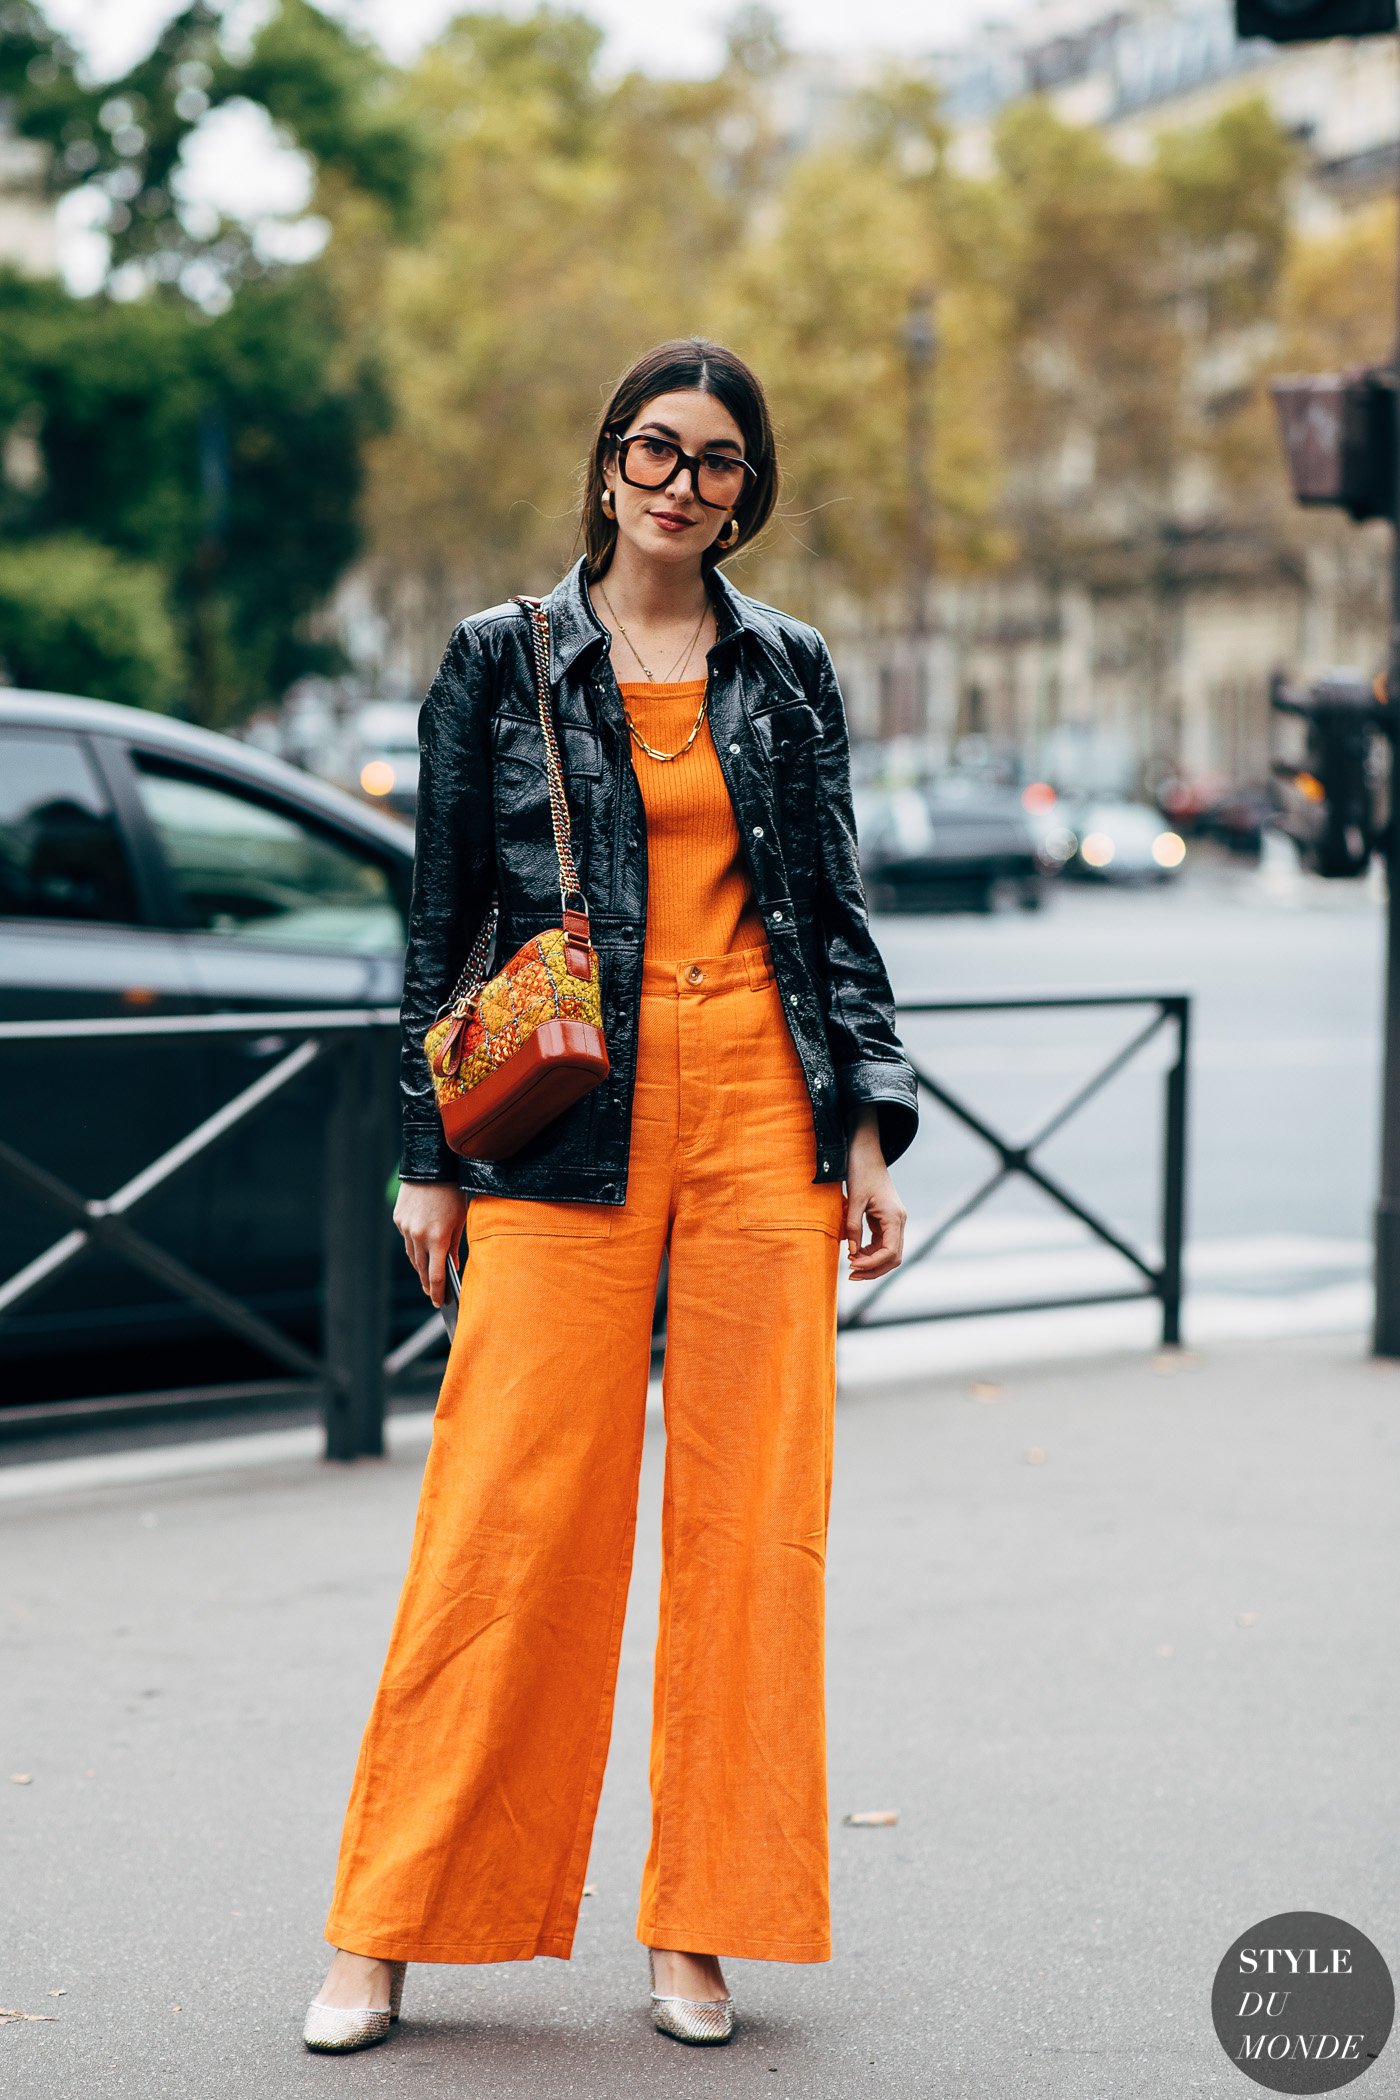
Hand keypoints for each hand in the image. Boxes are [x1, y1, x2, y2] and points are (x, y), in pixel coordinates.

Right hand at [393, 1179, 466, 1307]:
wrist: (431, 1166)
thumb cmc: (453, 1193)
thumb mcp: (460, 1220)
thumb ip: (455, 1246)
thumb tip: (452, 1266)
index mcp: (437, 1238)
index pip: (436, 1275)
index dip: (437, 1292)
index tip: (439, 1303)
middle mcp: (418, 1236)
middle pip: (422, 1269)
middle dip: (428, 1283)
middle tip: (432, 1294)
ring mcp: (405, 1228)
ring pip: (412, 1256)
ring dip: (420, 1267)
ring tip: (427, 1276)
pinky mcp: (398, 1219)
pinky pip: (407, 1239)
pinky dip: (415, 1246)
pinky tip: (421, 1250)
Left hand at [843, 1107, 905, 1280]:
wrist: (866, 1151)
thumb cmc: (861, 1171)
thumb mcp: (854, 1199)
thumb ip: (854, 1226)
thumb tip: (852, 1253)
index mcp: (895, 1217)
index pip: (890, 1252)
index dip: (872, 1264)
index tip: (852, 1266)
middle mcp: (899, 1221)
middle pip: (894, 1257)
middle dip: (874, 1269)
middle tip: (851, 1275)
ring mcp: (894, 1221)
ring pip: (889, 1252)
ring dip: (872, 1263)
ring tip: (851, 1267)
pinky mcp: (887, 1219)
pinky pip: (882, 1243)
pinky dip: (870, 1252)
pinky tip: (855, 1254)